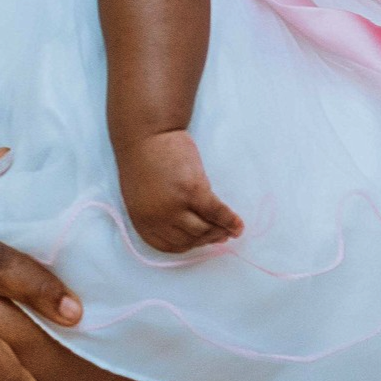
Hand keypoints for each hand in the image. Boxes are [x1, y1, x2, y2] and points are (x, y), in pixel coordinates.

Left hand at [116, 128, 242, 251]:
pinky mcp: (193, 191)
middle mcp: (158, 218)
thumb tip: (191, 230)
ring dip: (220, 231)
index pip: (171, 246)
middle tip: (221, 235)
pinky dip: (230, 220)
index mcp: (142, 221)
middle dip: (208, 239)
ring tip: (229, 229)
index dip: (190, 246)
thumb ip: (160, 215)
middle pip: (190, 240)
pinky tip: (238, 225)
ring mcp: (176, 205)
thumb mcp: (142, 197)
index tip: (202, 242)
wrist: (146, 134)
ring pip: (204, 229)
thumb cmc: (144, 162)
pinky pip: (217, 212)